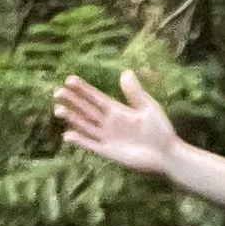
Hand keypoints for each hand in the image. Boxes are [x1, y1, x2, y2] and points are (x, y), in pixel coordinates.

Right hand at [53, 68, 184, 177]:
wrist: (167, 153)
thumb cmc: (160, 130)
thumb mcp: (148, 108)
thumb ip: (135, 93)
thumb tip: (125, 72)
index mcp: (117, 110)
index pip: (95, 97)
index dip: (83, 89)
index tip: (69, 80)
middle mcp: (109, 123)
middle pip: (86, 110)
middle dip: (72, 101)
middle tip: (57, 92)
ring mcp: (108, 137)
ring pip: (85, 126)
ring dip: (72, 118)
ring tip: (58, 110)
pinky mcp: (109, 152)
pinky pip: (91, 145)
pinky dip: (80, 141)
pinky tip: (68, 135)